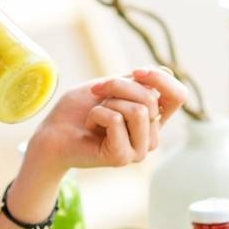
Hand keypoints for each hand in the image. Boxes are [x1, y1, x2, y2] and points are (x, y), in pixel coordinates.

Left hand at [25, 66, 187, 176]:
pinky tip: (89, 127)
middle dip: (117, 86)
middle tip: (96, 94)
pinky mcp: (122, 157)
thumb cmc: (77, 110)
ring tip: (94, 115)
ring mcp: (138, 150)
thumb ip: (137, 83)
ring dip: (108, 103)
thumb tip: (166, 73)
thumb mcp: (109, 87)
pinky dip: (97, 114)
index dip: (161, 79)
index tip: (136, 72)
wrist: (51, 133)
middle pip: (150, 97)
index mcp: (152, 119)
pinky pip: (117, 119)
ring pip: (138, 109)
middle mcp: (150, 136)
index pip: (178, 96)